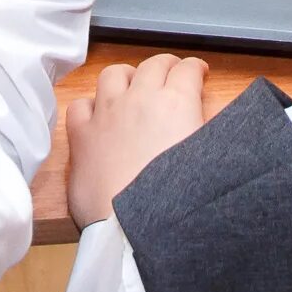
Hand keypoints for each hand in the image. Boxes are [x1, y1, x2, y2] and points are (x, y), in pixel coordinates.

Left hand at [66, 53, 208, 225]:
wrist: (133, 226)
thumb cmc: (177, 200)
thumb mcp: (210, 162)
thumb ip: (210, 135)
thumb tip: (211, 124)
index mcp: (177, 103)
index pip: (187, 70)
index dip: (195, 69)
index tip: (198, 74)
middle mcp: (140, 99)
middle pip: (153, 65)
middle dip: (166, 66)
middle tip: (172, 75)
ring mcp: (107, 113)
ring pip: (114, 74)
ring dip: (127, 76)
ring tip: (133, 86)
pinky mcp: (82, 134)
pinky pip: (80, 104)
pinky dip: (90, 105)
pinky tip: (97, 114)